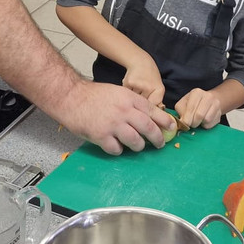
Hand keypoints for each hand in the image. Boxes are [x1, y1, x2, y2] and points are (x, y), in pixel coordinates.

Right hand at [56, 80, 174, 154]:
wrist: (72, 97)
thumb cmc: (94, 95)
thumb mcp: (118, 92)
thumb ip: (132, 104)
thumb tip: (149, 117)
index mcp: (130, 99)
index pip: (153, 111)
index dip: (165, 121)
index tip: (171, 128)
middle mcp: (124, 111)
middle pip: (149, 128)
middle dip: (157, 139)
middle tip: (160, 144)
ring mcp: (113, 125)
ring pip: (136, 142)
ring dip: (139, 146)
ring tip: (138, 146)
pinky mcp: (101, 136)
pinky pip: (117, 150)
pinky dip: (118, 151)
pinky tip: (115, 147)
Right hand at [122, 54, 164, 104]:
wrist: (140, 62)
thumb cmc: (150, 77)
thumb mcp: (157, 88)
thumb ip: (156, 102)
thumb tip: (152, 116)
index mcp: (159, 90)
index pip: (152, 108)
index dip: (148, 107)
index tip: (147, 102)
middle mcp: (149, 87)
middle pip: (142, 105)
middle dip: (141, 101)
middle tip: (142, 90)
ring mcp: (138, 85)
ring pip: (134, 100)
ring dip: (134, 97)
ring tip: (137, 87)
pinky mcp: (128, 82)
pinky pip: (127, 94)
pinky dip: (128, 92)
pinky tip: (132, 85)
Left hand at [174, 88, 222, 128]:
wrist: (208, 101)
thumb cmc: (193, 103)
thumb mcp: (183, 104)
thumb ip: (181, 112)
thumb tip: (183, 122)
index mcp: (197, 93)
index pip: (191, 108)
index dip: (187, 119)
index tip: (185, 124)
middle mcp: (208, 96)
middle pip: (199, 115)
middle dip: (193, 123)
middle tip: (191, 123)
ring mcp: (216, 104)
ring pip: (207, 120)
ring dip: (200, 124)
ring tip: (198, 120)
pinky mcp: (219, 113)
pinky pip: (211, 124)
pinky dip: (206, 125)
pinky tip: (204, 121)